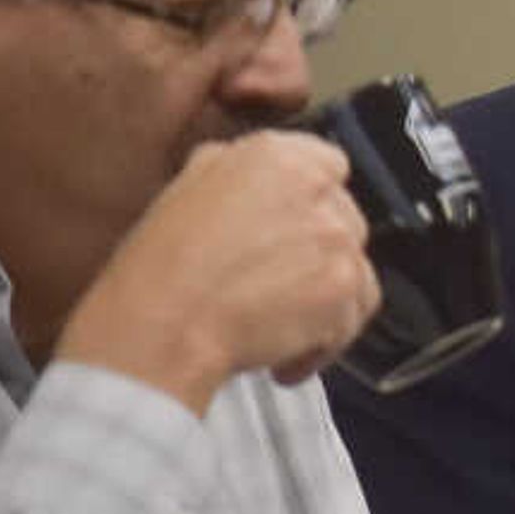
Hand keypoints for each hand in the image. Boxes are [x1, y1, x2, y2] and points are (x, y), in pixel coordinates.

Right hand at [58, 130, 380, 413]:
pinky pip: (354, 313)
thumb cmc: (160, 268)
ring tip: (281, 326)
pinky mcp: (343, 288)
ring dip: (323, 297)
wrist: (162, 325)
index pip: (328, 164)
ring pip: (353, 266)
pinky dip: (326, 339)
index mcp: (276, 158)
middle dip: (316, 253)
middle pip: (344, 219)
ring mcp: (336, 238)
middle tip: (278, 283)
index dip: (311, 203)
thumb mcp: (184, 190)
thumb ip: (229, 170)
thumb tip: (245, 175)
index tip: (294, 230)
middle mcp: (316, 190)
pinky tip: (287, 355)